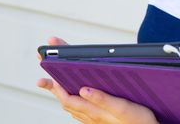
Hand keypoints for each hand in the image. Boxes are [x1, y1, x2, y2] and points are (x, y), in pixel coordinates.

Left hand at [36, 37, 158, 123]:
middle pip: (64, 97)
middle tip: (42, 65)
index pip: (66, 95)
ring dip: (60, 90)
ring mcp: (92, 118)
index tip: (47, 62)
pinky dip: (71, 98)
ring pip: (70, 104)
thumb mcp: (123, 108)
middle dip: (52, 82)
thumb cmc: (138, 122)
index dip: (55, 80)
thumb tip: (83, 89)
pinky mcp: (98, 119)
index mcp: (93, 110)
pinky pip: (78, 109)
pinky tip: (75, 95)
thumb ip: (102, 99)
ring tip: (51, 80)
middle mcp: (89, 115)